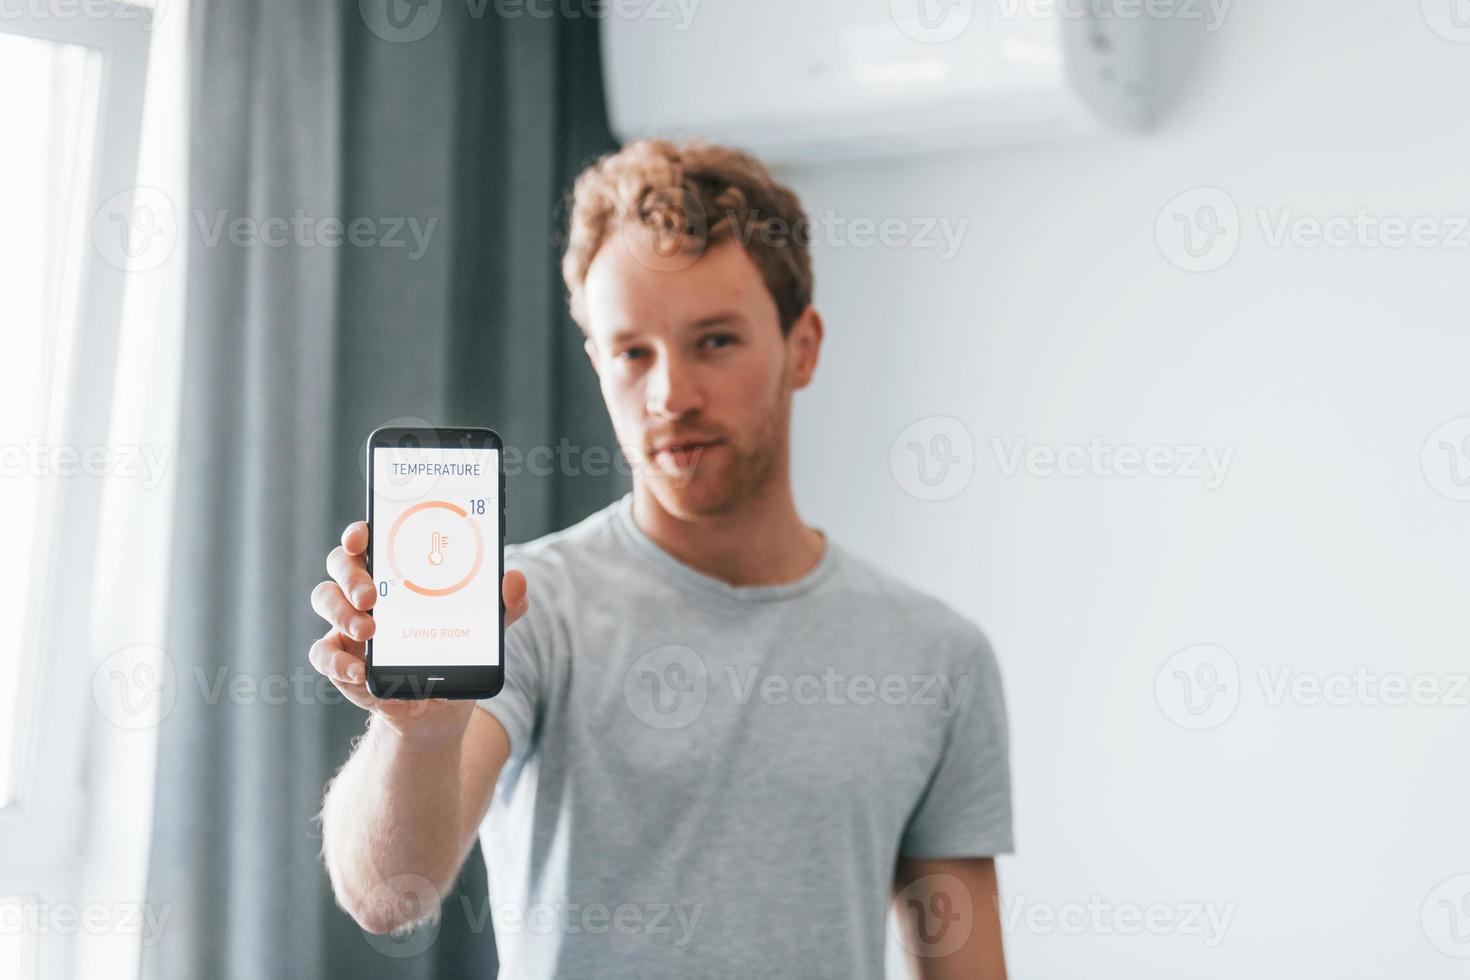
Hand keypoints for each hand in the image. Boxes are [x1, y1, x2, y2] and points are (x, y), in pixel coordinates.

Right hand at [308, 520, 528, 742]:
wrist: (439, 702)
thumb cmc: (455, 645)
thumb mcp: (484, 625)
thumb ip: (503, 603)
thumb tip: (515, 578)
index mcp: (396, 569)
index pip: (369, 538)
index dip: (359, 532)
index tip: (364, 535)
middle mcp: (365, 588)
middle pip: (340, 564)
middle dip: (351, 576)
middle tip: (371, 595)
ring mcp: (347, 621)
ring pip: (325, 600)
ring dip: (342, 613)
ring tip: (370, 631)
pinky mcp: (341, 657)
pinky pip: (322, 653)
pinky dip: (336, 662)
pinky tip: (359, 672)